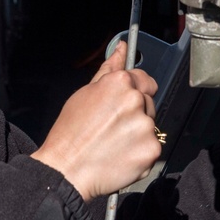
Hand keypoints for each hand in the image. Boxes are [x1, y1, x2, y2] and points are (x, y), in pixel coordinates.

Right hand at [32, 41, 161, 201]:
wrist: (67, 170)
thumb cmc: (70, 133)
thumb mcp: (85, 94)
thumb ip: (108, 69)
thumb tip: (122, 48)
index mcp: (120, 83)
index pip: (144, 79)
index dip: (134, 91)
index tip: (123, 104)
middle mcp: (136, 101)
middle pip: (148, 103)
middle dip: (135, 113)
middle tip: (111, 127)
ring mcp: (146, 126)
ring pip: (150, 126)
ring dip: (137, 133)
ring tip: (113, 143)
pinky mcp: (152, 150)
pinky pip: (152, 147)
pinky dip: (140, 153)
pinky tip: (120, 156)